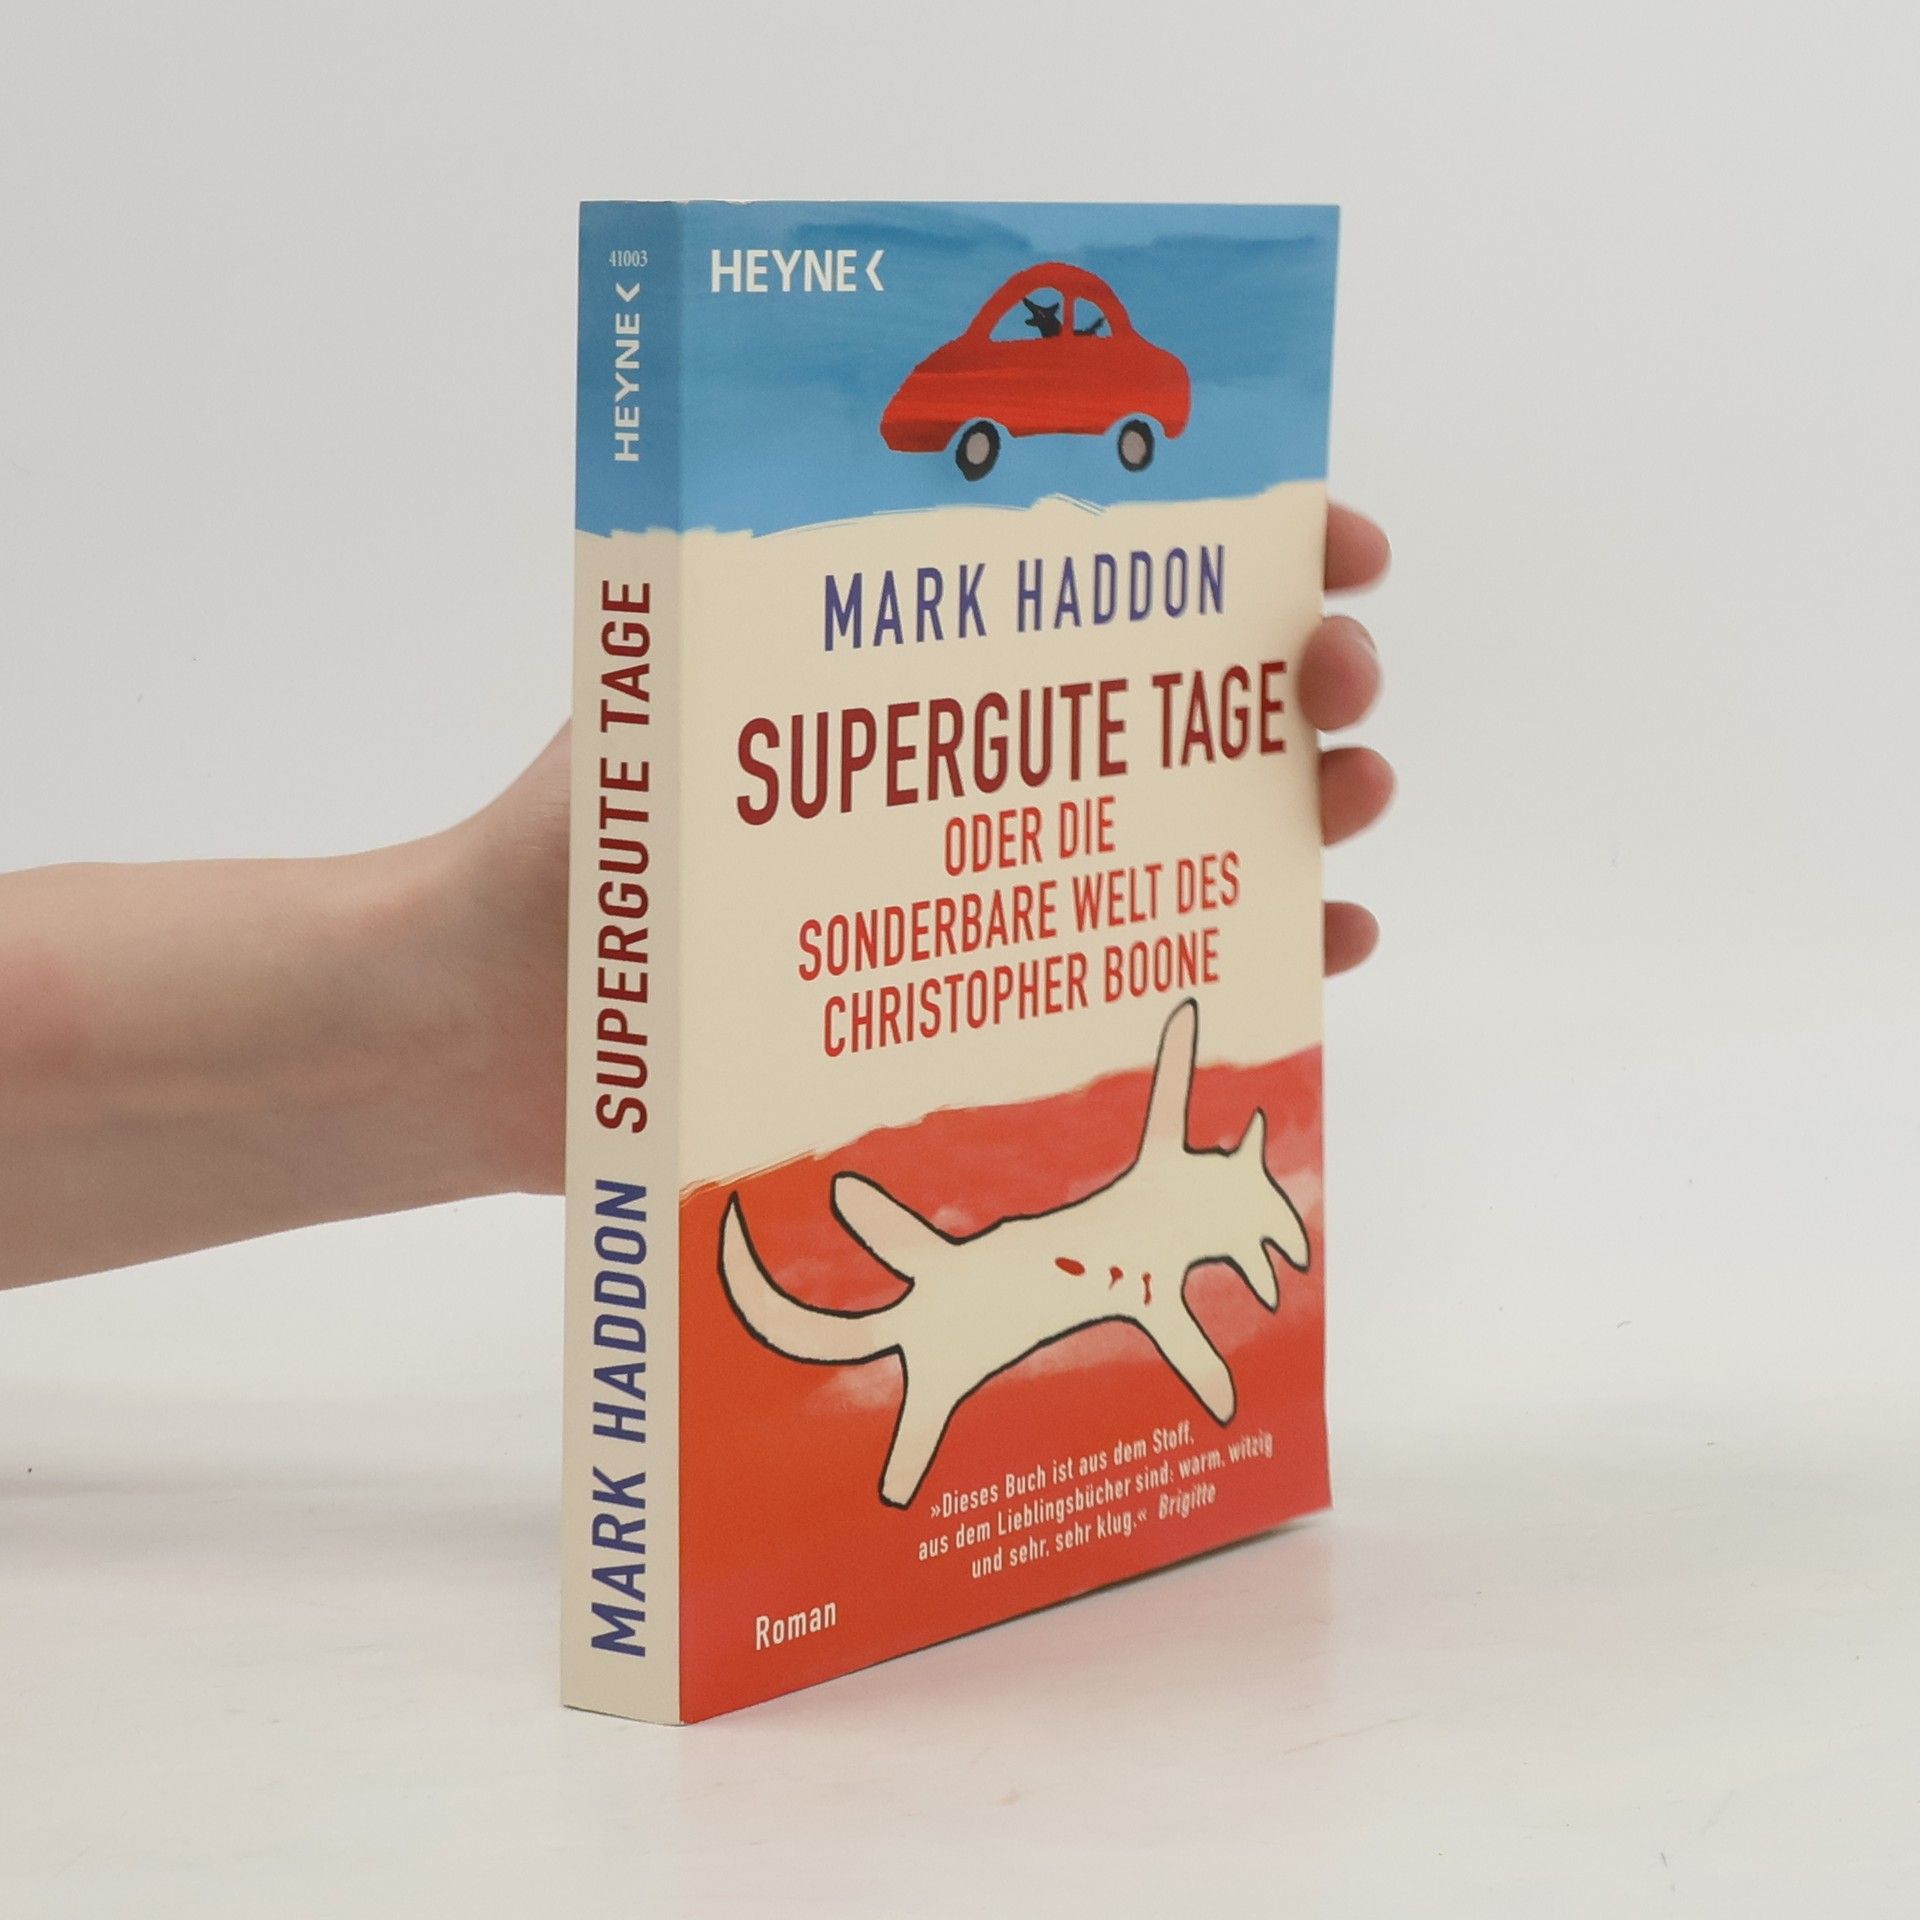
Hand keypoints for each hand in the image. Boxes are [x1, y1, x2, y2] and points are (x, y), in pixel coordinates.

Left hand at [419, 505, 1397, 1194]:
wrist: (498, 1034)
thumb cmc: (571, 851)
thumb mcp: (679, 684)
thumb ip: (780, 584)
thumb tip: (895, 429)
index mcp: (921, 673)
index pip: (1105, 585)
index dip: (1241, 551)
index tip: (1330, 546)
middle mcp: (973, 773)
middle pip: (1180, 709)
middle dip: (1294, 678)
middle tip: (1333, 683)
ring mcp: (991, 893)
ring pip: (1193, 838)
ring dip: (1302, 809)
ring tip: (1351, 798)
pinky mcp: (989, 1009)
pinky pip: (1148, 980)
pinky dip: (1253, 960)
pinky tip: (1325, 950)